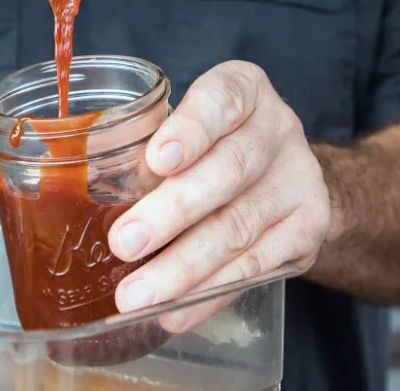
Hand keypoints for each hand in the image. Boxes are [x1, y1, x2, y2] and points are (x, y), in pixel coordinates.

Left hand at [108, 61, 330, 330]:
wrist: (286, 172)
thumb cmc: (217, 142)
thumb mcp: (189, 123)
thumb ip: (150, 141)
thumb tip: (91, 185)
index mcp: (245, 89)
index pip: (221, 100)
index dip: (191, 130)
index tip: (157, 160)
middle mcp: (279, 127)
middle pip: (230, 170)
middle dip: (174, 211)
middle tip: (125, 243)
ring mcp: (300, 178)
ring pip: (240, 227)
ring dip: (185, 266)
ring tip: (138, 293)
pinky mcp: (309, 228)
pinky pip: (257, 268)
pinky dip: (210, 293)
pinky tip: (175, 310)